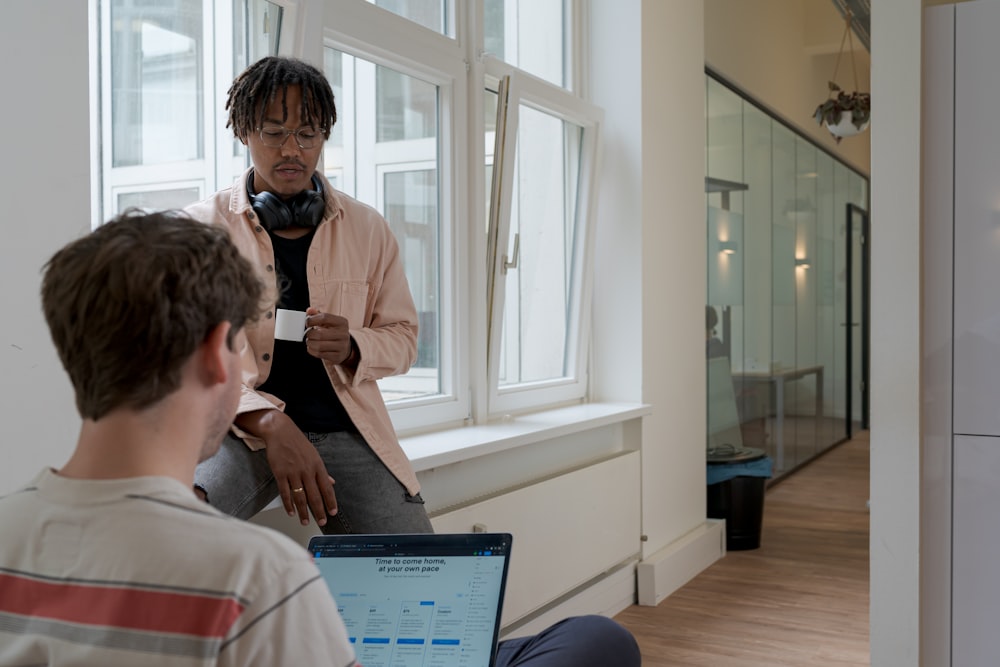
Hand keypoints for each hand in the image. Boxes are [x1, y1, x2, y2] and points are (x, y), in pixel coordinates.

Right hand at [236, 409, 337, 526]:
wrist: (280, 432)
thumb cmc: (298, 443)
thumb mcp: (314, 455)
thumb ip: (322, 472)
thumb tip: (332, 483)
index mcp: (317, 466)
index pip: (327, 488)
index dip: (330, 502)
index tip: (333, 512)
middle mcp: (307, 470)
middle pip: (314, 495)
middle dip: (319, 511)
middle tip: (321, 522)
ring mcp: (293, 472)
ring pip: (300, 497)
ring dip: (303, 512)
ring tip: (305, 522)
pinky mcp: (280, 473)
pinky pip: (285, 492)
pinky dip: (288, 504)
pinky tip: (291, 512)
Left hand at [304, 307, 355, 365]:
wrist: (344, 348)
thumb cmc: (332, 332)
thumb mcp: (328, 322)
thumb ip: (317, 314)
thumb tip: (309, 310)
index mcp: (342, 322)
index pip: (324, 317)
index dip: (312, 319)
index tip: (307, 323)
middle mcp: (344, 334)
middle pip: (319, 333)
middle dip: (309, 334)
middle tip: (307, 334)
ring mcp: (342, 346)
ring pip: (318, 345)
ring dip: (310, 343)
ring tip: (309, 341)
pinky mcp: (337, 356)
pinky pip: (319, 354)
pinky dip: (312, 351)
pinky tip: (312, 348)